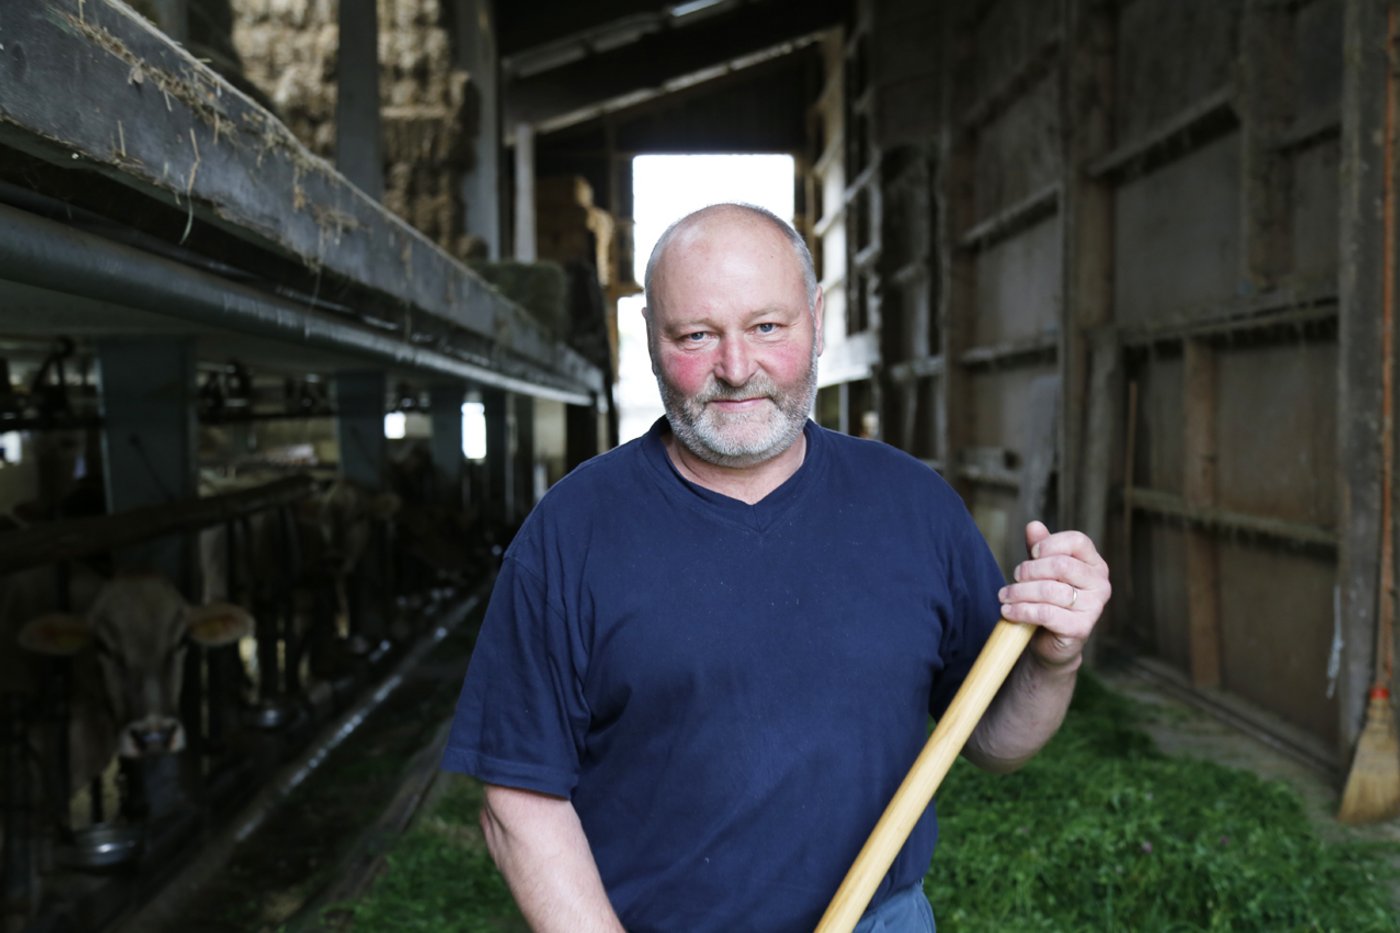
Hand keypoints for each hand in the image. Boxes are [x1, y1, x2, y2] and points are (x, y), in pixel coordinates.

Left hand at [997, 520, 1109, 669]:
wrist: (1049, 641)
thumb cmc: (1048, 600)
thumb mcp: (1042, 570)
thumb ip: (1040, 548)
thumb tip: (1033, 525)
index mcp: (1095, 564)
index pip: (1077, 541)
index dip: (1048, 544)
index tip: (1031, 554)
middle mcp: (1100, 584)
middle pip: (1060, 565)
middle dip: (1029, 570)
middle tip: (1014, 578)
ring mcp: (1094, 607)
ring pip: (1049, 590)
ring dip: (1019, 592)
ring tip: (1005, 596)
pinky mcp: (1081, 628)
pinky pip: (1046, 613)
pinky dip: (1022, 611)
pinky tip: (1008, 611)